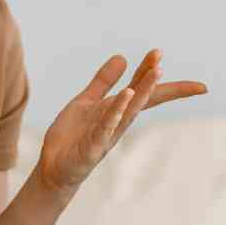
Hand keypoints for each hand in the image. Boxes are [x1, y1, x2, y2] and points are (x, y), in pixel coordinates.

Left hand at [36, 49, 205, 192]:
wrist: (55, 167)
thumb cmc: (73, 137)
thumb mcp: (87, 102)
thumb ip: (103, 81)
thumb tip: (122, 57)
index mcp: (118, 109)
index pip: (143, 90)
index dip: (156, 75)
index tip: (171, 60)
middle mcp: (119, 121)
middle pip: (142, 98)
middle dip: (152, 79)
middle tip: (161, 59)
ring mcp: (109, 134)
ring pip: (130, 110)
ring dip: (143, 91)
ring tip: (155, 71)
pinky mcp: (94, 147)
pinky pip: (108, 126)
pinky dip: (117, 111)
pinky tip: (124, 95)